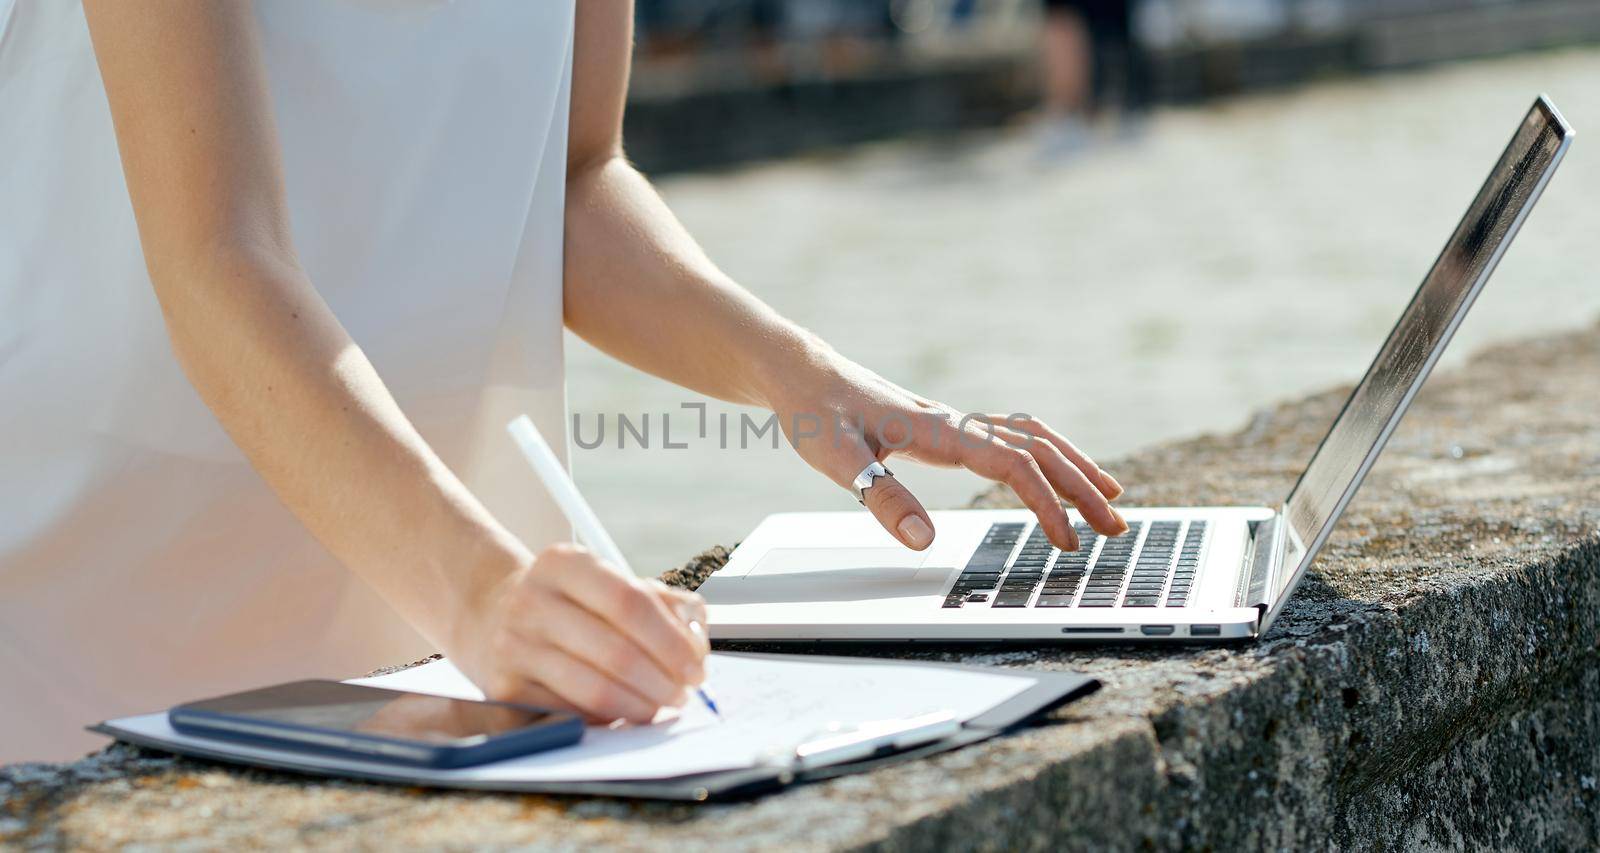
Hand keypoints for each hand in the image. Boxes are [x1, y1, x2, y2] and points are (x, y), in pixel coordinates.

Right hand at [450, 544, 709, 723]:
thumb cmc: (566, 601)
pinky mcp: (504, 690)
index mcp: (563, 563)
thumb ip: (661, 601)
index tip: (697, 663)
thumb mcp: (604, 581)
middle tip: (685, 691)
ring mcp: (513, 646)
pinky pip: (573, 713)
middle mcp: (532, 601)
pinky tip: (626, 711)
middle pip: (617, 651)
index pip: (631, 602)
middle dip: (664, 679)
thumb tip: (697, 636)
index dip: (672, 640)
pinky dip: (610, 718)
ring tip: (662, 704)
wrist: (489, 614)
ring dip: (643, 705)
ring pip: (596, 690)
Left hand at [768, 355, 1126, 552]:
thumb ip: (881, 498)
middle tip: (1117, 527)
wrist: (801, 373)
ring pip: (1032, 437)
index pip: (1013, 466)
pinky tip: (1055, 469)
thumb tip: (924, 540)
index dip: (1047, 504)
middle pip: (1038, 449)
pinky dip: (1045, 452)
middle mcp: (957, 422)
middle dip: (1082, 487)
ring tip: (1108, 498)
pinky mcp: (946, 427)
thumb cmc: (815, 413)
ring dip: (1073, 466)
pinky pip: (1011, 436)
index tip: (1067, 542)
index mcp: (940, 430)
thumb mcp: (836, 459)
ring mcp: (955, 422)